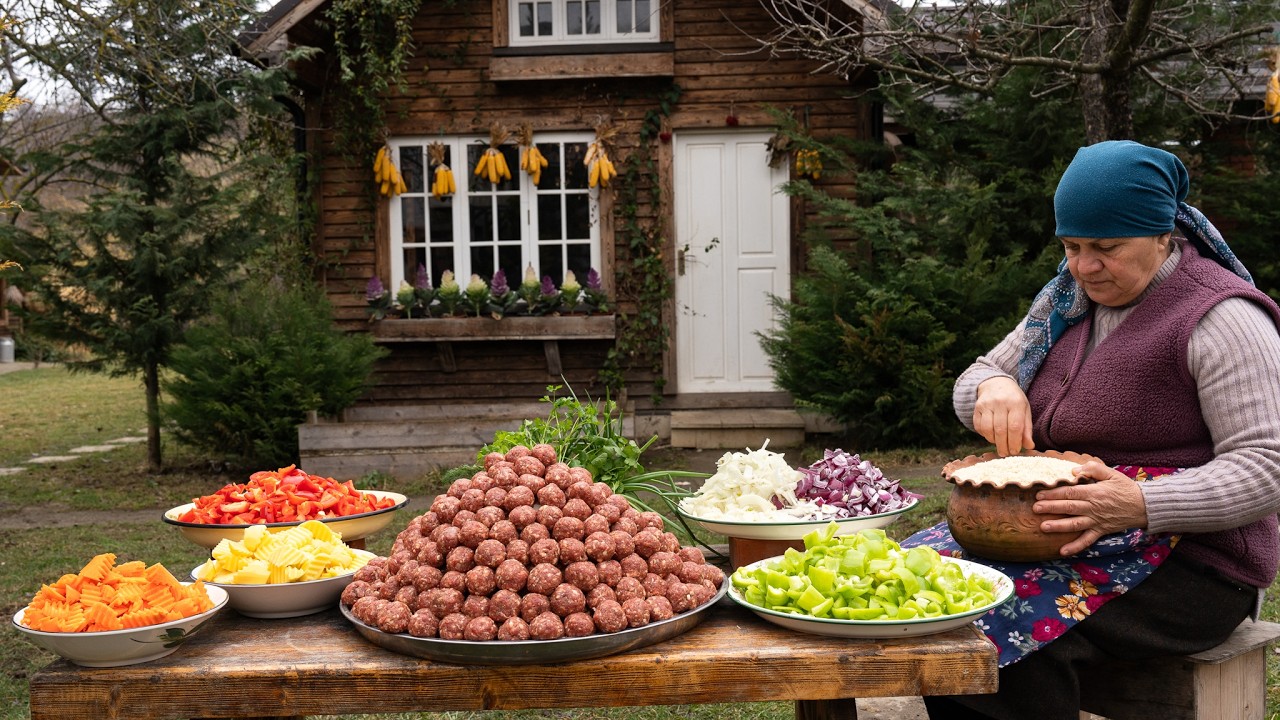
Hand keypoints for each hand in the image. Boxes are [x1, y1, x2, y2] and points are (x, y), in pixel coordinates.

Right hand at [972, 377, 1034, 455]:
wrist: (996, 384)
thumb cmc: (1014, 400)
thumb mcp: (1024, 410)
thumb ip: (1027, 428)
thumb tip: (1029, 446)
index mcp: (1016, 402)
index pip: (1015, 426)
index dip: (1015, 442)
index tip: (1015, 451)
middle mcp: (1000, 402)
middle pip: (1001, 430)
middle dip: (1004, 445)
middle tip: (1006, 453)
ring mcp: (986, 404)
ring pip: (988, 429)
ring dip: (993, 441)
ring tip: (999, 445)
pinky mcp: (977, 408)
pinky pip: (979, 426)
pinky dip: (985, 435)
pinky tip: (991, 436)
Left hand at [1033, 461, 1148, 556]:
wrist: (1144, 506)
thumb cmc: (1126, 488)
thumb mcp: (1112, 473)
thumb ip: (1093, 469)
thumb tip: (1073, 470)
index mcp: (1094, 492)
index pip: (1070, 493)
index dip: (1054, 493)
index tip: (1040, 494)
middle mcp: (1093, 508)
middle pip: (1069, 507)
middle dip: (1050, 508)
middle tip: (1035, 508)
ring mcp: (1096, 521)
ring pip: (1075, 524)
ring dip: (1058, 526)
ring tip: (1043, 527)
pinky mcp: (1101, 531)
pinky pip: (1087, 540)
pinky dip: (1075, 546)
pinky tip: (1062, 551)